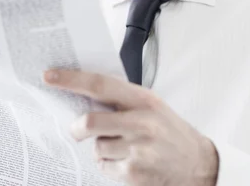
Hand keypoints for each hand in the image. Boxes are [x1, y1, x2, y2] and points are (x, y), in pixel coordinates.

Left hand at [43, 69, 218, 185]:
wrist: (199, 164)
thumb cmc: (169, 131)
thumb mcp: (151, 105)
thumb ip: (121, 98)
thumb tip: (82, 93)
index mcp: (143, 100)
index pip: (100, 84)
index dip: (71, 79)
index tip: (50, 76)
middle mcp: (141, 123)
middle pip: (89, 122)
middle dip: (76, 128)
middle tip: (77, 130)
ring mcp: (138, 150)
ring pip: (96, 146)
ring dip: (100, 148)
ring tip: (122, 147)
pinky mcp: (134, 173)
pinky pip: (103, 166)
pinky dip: (108, 164)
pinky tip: (126, 161)